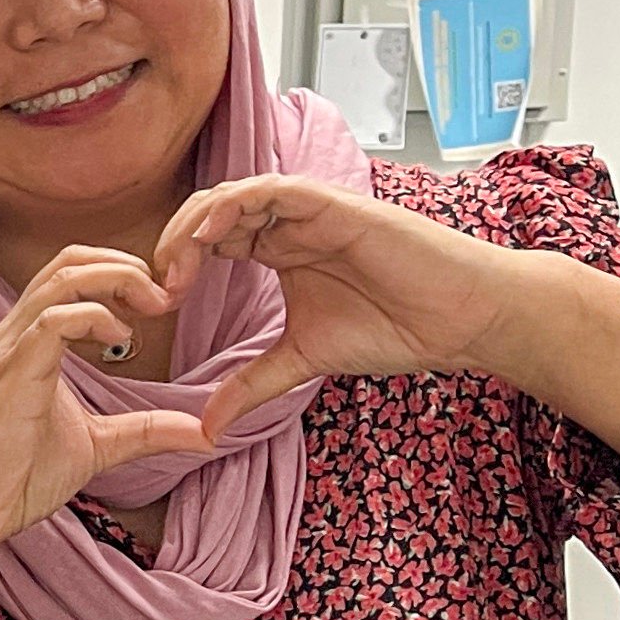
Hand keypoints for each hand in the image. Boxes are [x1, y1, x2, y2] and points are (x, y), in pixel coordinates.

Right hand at [0, 247, 216, 569]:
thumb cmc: (10, 480)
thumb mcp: (96, 447)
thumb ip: (145, 431)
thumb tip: (203, 432)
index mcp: (27, 343)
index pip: (71, 273)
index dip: (121, 273)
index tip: (159, 305)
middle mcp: (12, 335)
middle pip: (69, 260)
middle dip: (127, 266)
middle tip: (165, 297)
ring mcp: (8, 351)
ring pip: (63, 278)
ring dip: (118, 281)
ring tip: (153, 308)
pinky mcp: (10, 376)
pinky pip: (53, 322)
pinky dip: (95, 317)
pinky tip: (119, 340)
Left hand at [157, 175, 528, 438]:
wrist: (458, 320)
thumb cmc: (394, 328)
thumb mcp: (302, 361)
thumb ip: (251, 386)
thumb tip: (205, 430)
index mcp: (279, 250)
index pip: (210, 240)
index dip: (178, 264)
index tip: (160, 304)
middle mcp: (290, 224)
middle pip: (212, 212)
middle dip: (176, 242)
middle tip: (161, 286)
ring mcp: (312, 211)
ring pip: (236, 194)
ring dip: (197, 222)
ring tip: (178, 261)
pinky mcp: (336, 205)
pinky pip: (275, 190)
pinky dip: (236, 204)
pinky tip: (211, 233)